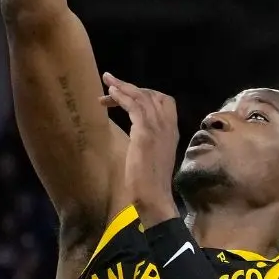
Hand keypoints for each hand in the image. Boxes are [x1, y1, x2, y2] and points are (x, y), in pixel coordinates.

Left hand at [100, 72, 180, 224]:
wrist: (154, 197)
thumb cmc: (149, 183)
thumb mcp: (151, 156)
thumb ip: (148, 142)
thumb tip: (137, 137)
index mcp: (172, 132)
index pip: (165, 102)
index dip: (146, 94)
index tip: (127, 94)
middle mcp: (168, 126)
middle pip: (154, 95)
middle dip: (132, 87)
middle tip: (111, 82)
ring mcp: (158, 129)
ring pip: (142, 97)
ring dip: (123, 87)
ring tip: (107, 81)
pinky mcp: (145, 133)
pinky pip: (134, 106)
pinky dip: (122, 97)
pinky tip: (110, 95)